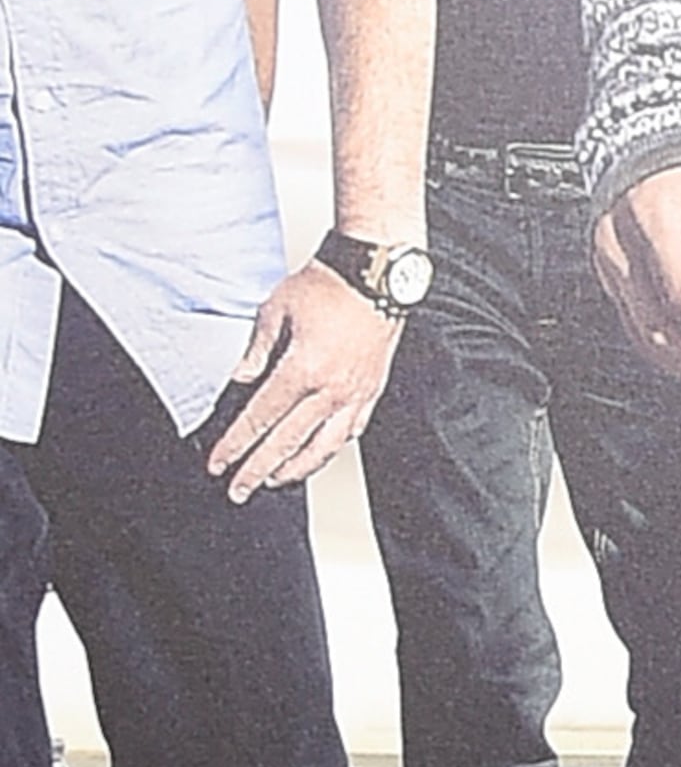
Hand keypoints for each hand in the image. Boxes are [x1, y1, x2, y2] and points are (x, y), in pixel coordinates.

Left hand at [202, 263, 401, 504]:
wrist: (374, 277)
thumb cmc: (326, 286)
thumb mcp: (276, 310)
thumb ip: (257, 351)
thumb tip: (241, 380)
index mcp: (303, 369)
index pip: (261, 418)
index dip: (237, 444)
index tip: (219, 463)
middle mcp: (330, 390)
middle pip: (287, 442)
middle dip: (258, 469)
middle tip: (239, 490)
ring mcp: (354, 395)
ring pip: (322, 447)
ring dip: (294, 469)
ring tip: (274, 481)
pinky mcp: (370, 393)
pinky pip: (349, 433)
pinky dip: (328, 449)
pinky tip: (315, 456)